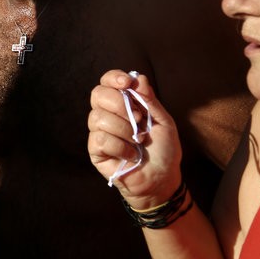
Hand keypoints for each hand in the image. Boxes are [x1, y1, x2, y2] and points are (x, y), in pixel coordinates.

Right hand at [87, 69, 182, 209]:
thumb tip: (139, 78)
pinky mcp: (95, 150)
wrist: (162, 180)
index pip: (107, 82)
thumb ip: (150, 100)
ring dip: (124, 129)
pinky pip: (100, 139)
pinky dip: (120, 147)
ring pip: (98, 118)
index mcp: (123, 104)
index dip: (113, 78)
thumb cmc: (164, 151)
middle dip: (119, 104)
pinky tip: (130, 155)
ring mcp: (99, 132)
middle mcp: (108, 114)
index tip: (127, 83)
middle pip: (97, 94)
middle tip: (138, 118)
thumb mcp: (164, 122)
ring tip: (137, 141)